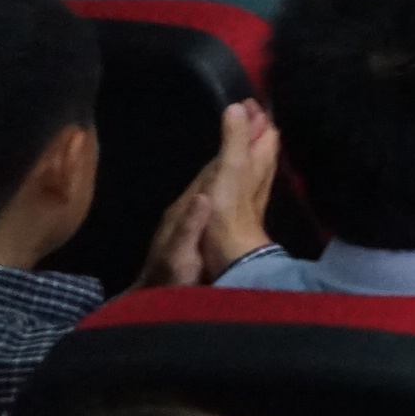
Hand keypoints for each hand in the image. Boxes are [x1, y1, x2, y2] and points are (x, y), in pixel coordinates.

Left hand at [135, 103, 282, 286]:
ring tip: (259, 134)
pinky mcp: (204, 225)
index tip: (252, 117)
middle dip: (239, 142)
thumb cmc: (169, 281)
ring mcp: (196, 214)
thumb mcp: (178, 257)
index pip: (215, 170)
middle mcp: (193, 205)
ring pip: (220, 178)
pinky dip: (237, 176)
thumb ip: (188, 228)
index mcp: (189, 208)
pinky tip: (248, 172)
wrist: (153, 301)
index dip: (234, 144)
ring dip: (239, 155)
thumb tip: (205, 196)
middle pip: (218, 168)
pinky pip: (224, 192)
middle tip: (260, 115)